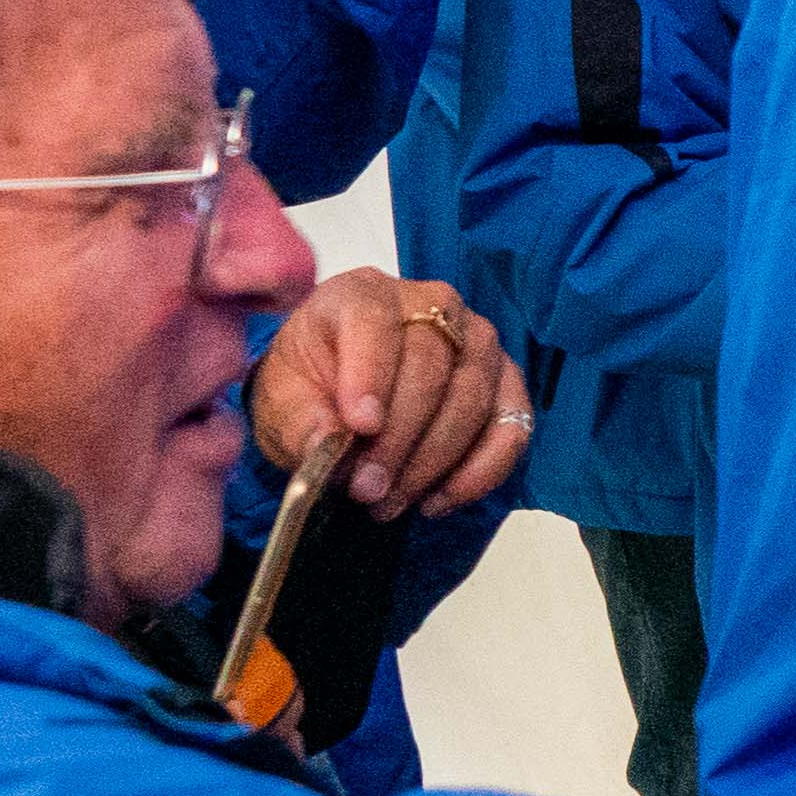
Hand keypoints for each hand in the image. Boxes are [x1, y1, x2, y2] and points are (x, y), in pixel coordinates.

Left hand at [245, 270, 532, 517]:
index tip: (360, 427)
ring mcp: (478, 341)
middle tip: (367, 489)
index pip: (375, 323)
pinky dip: (480, 471)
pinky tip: (436, 500)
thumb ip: (302, 420)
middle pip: (431, 365)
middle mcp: (431, 304)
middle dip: (399, 437)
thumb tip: (328, 445)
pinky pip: (512, 426)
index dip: (371, 374)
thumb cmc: (312, 388)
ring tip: (391, 502)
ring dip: (433, 461)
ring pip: (472, 397)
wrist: (340, 398)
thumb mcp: (283, 401)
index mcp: (363, 294)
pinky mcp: (507, 382)